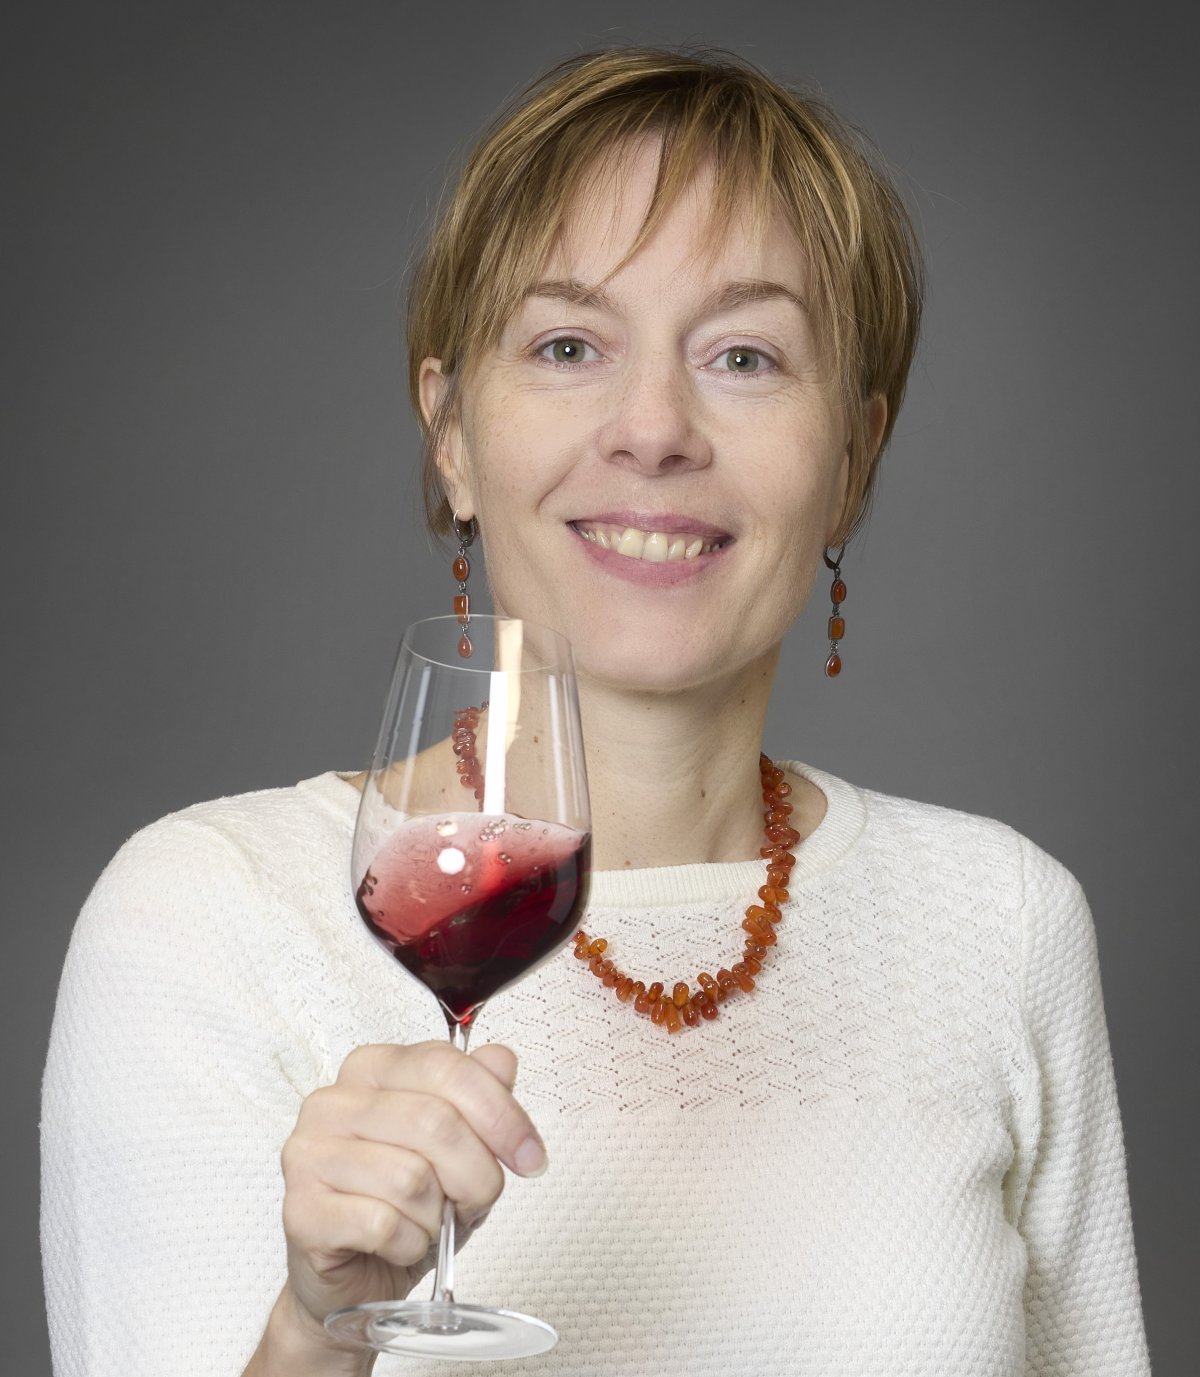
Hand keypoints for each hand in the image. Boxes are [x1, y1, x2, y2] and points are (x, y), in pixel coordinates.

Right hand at [276, 1040, 547, 1348]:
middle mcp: (332, 1101)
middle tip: (477, 1202)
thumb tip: (502, 1061)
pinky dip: (410, 1244)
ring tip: (427, 1222)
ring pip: (411, 1177)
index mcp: (372, 1068)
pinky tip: (399, 1244)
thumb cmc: (404, 1205)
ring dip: (438, 1216)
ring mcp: (307, 1153)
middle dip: (476, 1174)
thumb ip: (480, 1097)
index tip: (530, 1156)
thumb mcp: (458, 1148)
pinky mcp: (299, 1210)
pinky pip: (383, 1224)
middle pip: (435, 1121)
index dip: (500, 1113)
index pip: (446, 1066)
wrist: (353, 1279)